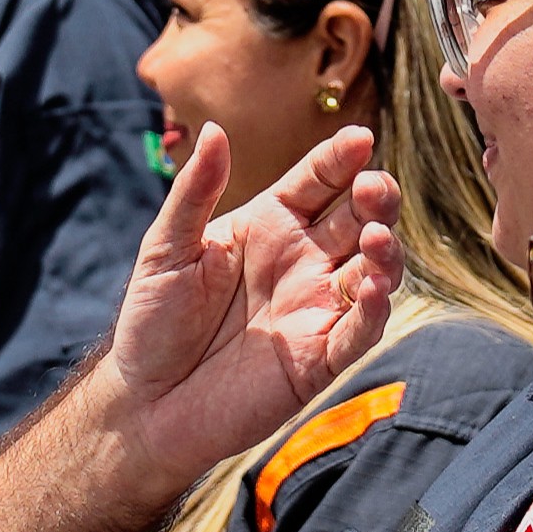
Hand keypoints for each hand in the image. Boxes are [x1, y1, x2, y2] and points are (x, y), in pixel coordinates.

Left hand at [91, 126, 403, 496]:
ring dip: (385, 251)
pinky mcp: (321, 358)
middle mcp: (302, 261)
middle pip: (358, 219)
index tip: (360, 138)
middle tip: (376, 187)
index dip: (341, 159)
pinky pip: (360, 330)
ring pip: (373, 270)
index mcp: (270, 226)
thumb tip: (214, 129)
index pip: (318, 181)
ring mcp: (316, 308)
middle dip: (375, 199)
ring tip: (378, 236)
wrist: (146, 402)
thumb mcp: (166, 249)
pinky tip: (375, 288)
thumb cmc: (152, 321)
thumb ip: (194, 192)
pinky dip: (375, 310)